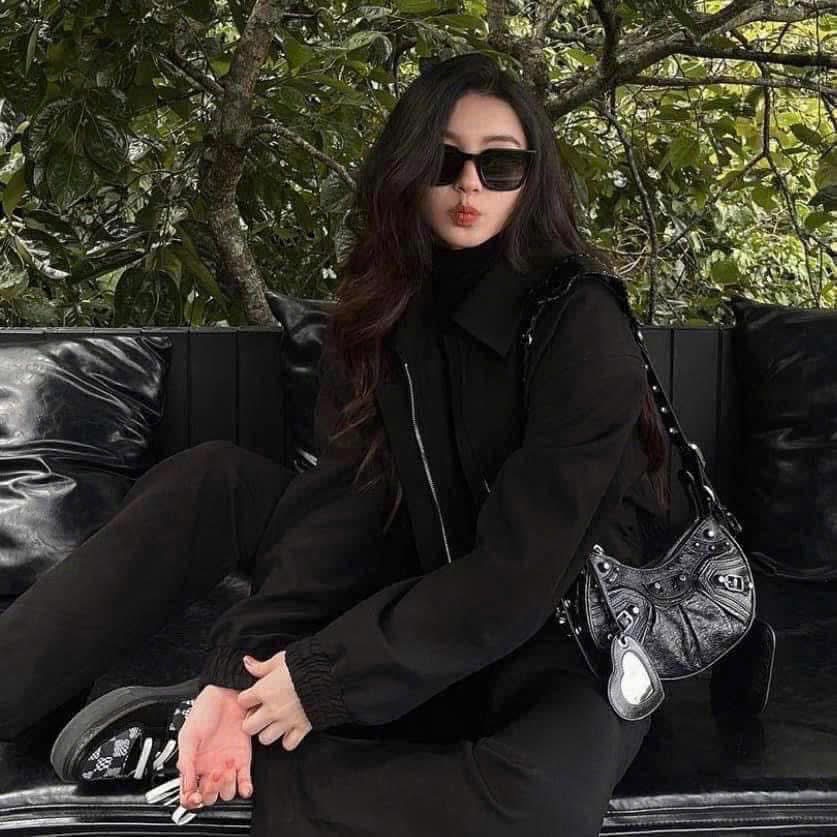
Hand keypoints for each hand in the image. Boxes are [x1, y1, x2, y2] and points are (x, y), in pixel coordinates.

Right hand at [177, 685, 253, 810]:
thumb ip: (186, 761)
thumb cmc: (204, 711)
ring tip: (226, 771)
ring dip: (226, 788)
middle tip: (212, 777)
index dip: (191, 801)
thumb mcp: (188, 736)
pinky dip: (245, 789)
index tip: (194, 798)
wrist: (226, 694)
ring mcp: (227, 766)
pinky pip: (245, 782)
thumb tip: (185, 785)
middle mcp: (210, 768)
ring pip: (227, 792)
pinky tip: (244, 786)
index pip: (189, 794)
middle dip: (210, 792)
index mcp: (193, 765)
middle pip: (209, 797)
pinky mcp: (243, 760)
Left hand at [238, 651, 312, 750]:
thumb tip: (247, 662)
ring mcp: (286, 721)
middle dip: (252, 720)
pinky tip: (290, 729)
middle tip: (260, 713)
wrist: (329, 675)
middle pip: (248, 727)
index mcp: (264, 690)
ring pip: (265, 738)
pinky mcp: (301, 728)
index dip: (247, 698)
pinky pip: (288, 744)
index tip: (253, 696)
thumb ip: (261, 666)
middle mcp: (272, 709)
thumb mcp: (280, 660)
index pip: (242, 701)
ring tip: (274, 722)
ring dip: (268, 731)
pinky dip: (288, 739)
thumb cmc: (304, 665)